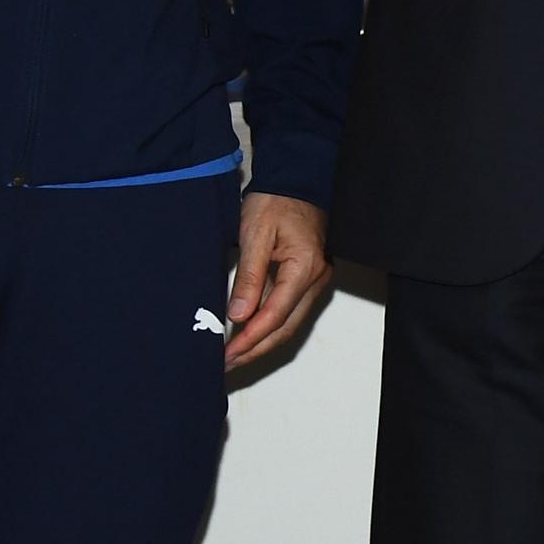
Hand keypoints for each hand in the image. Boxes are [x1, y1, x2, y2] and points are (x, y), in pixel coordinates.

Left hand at [224, 192, 332, 370]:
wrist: (296, 180)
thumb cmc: (276, 201)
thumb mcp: (255, 234)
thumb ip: (249, 276)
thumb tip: (239, 315)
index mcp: (305, 267)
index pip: (275, 314)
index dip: (250, 338)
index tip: (227, 354)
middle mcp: (316, 278)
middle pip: (286, 326)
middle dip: (256, 349)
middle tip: (227, 364)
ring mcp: (315, 279)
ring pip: (289, 322)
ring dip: (262, 341)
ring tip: (235, 355)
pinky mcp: (308, 278)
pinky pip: (289, 309)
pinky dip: (269, 325)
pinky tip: (249, 332)